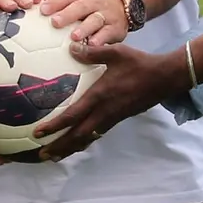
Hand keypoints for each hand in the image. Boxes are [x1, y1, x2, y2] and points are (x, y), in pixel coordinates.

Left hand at [33, 43, 182, 159]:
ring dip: (70, 148)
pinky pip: (97, 134)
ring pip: (87, 138)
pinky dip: (84, 141)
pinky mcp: (118, 118)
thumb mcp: (116, 53)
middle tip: (42, 155)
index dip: (55, 126)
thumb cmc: (139, 64)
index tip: (38, 133)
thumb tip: (71, 47)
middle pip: (77, 136)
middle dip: (59, 146)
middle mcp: (104, 112)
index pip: (73, 115)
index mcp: (99, 96)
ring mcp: (112, 118)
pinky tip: (77, 143)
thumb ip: (92, 52)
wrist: (164, 78)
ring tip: (55, 155)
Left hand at [39, 0, 128, 46]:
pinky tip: (93, 45)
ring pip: (95, 19)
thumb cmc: (90, 5)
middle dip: (67, 13)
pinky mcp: (115, 28)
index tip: (42, 9)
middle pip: (81, 6)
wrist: (122, 7)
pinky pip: (108, 33)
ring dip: (84, 28)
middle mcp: (94, 2)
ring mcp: (106, 15)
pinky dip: (101, 39)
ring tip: (74, 37)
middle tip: (54, 22)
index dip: (55, 0)